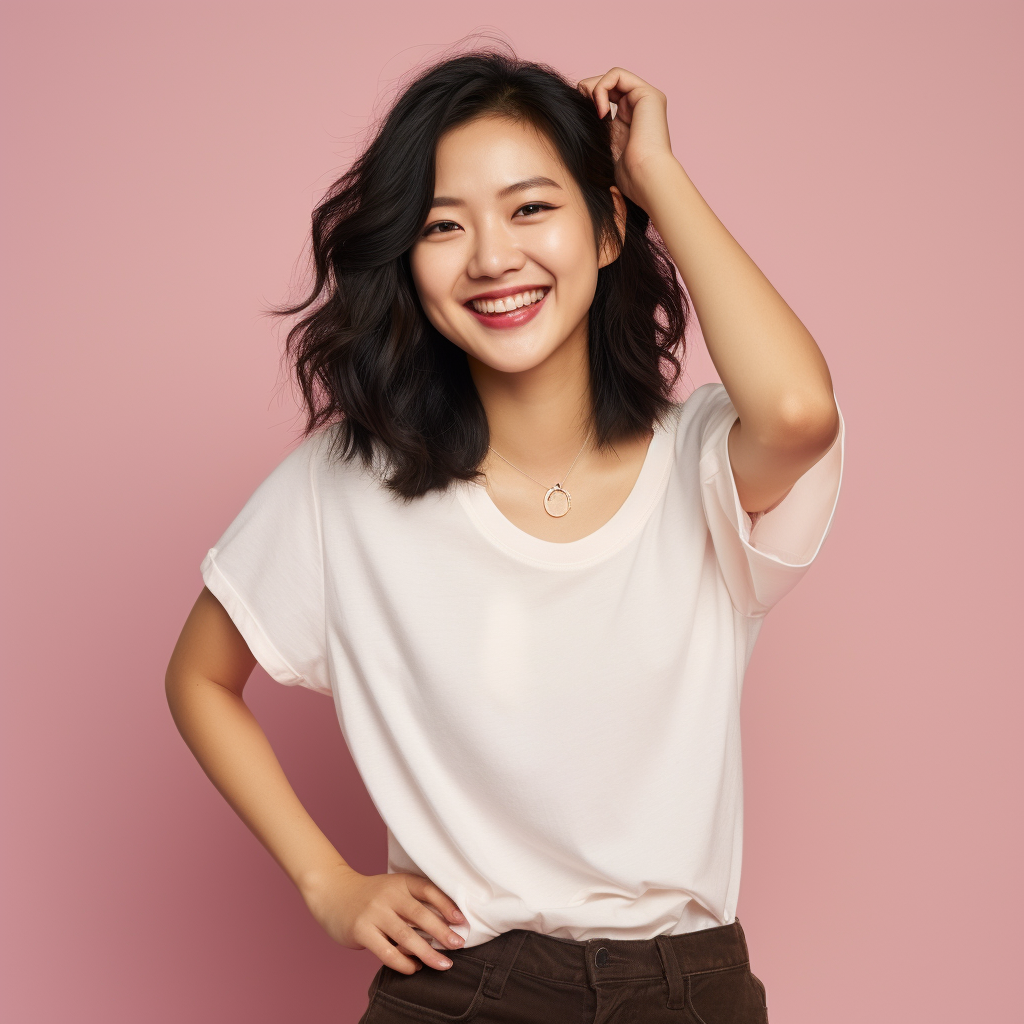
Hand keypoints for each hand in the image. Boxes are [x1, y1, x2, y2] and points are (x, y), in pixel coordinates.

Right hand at [301, 864, 466, 973]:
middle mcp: (388, 895)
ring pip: (405, 936)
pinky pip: (387, 951)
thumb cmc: (371, 895)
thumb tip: (447, 926)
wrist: (333, 893)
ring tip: (443, 964)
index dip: (447, 905)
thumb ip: (414, 902)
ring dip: (427, 952)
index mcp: (400, 882)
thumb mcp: (393, 888)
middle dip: (442, 932)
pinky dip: (403, 963)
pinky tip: (414, 968)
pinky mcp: (361, 930)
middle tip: (459, 945)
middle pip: (420, 914)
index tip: (462, 920)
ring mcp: (374, 913)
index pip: (428, 890)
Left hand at [577, 67, 676, 207]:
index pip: (605, 98)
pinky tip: (601, 112)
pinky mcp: (648, 94)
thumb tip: (576, 110)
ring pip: (611, 77)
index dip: (589, 104)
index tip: (584, 122)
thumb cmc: (626, 174)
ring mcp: (646, 98)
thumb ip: (595, 128)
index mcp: (629, 120)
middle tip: (584, 113)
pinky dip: (601, 88)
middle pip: (607, 84)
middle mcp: (639, 106)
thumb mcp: (603, 147)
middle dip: (588, 94)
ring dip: (593, 90)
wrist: (645, 177)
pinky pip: (616, 74)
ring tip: (594, 114)